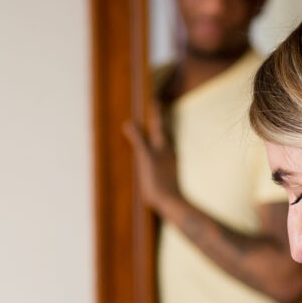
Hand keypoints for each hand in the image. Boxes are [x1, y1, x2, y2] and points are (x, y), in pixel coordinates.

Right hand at [122, 99, 181, 214]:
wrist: (172, 203)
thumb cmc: (158, 181)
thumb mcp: (145, 158)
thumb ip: (139, 140)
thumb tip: (130, 123)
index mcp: (163, 145)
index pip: (158, 123)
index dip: (155, 111)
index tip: (153, 99)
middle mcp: (169, 151)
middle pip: (162, 131)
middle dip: (157, 120)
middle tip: (154, 109)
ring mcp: (169, 161)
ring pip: (163, 143)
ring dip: (157, 133)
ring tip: (154, 127)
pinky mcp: (167, 171)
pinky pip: (161, 154)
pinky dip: (156, 148)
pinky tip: (154, 153)